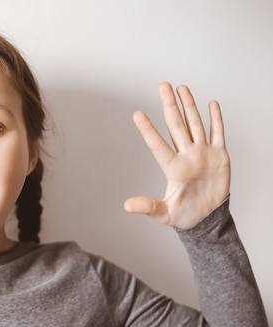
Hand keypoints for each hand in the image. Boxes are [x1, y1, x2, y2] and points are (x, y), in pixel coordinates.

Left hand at [124, 83, 229, 228]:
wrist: (207, 219)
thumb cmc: (185, 216)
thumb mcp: (164, 213)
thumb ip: (148, 207)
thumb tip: (127, 206)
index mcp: (173, 168)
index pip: (157, 144)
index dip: (148, 130)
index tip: (137, 114)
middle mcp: (186, 156)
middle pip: (176, 126)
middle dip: (170, 105)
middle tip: (162, 86)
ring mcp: (203, 153)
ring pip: (195, 124)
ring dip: (189, 106)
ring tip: (181, 88)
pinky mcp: (219, 156)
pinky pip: (218, 133)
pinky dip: (215, 119)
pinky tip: (210, 103)